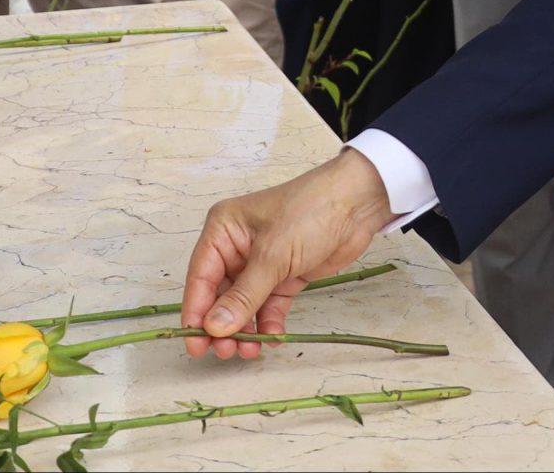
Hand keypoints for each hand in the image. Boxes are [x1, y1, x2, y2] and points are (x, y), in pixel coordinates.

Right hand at [181, 148, 393, 359]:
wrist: (359, 202)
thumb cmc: (311, 211)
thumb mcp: (273, 255)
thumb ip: (243, 295)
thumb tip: (214, 327)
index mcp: (224, 230)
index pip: (200, 277)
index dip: (196, 312)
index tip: (195, 343)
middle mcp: (238, 247)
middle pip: (220, 295)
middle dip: (221, 325)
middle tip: (225, 352)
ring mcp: (263, 263)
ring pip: (244, 305)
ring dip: (244, 328)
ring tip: (248, 351)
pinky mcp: (286, 276)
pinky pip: (269, 305)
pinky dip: (268, 323)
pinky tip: (271, 338)